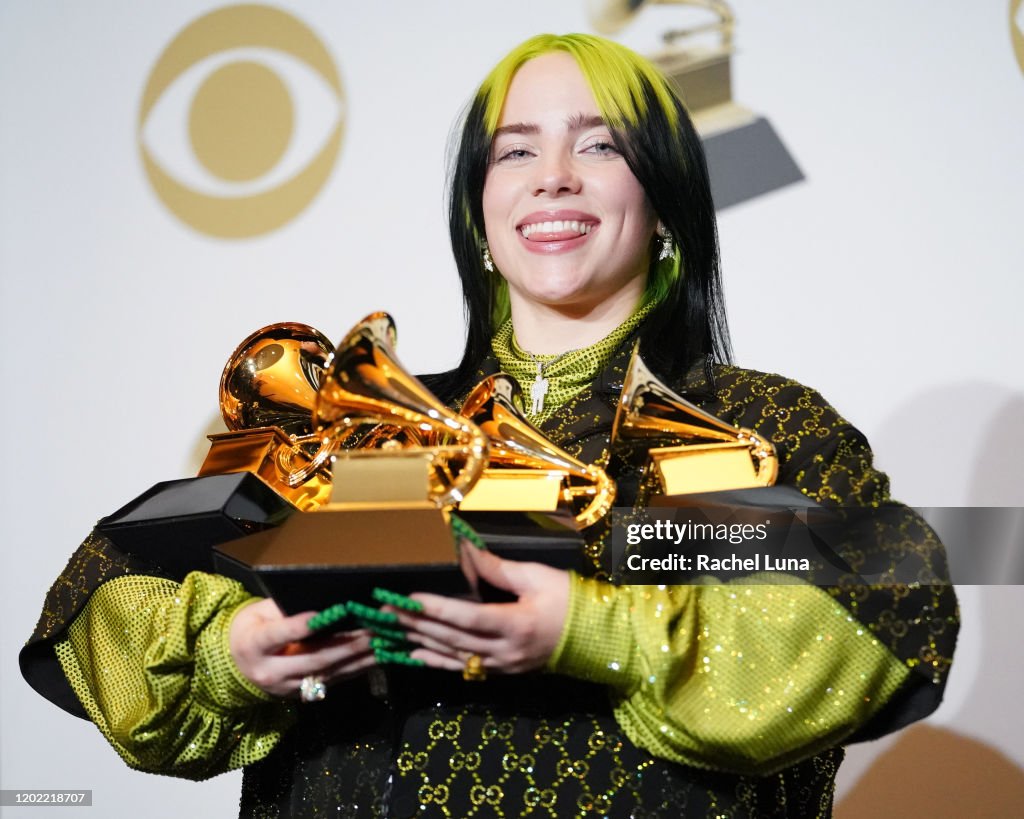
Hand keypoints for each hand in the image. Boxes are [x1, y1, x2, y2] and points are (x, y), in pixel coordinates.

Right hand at [229, 598, 374, 697]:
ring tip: (383, 644)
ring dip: (358, 659)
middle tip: (373, 632)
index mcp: (253, 645)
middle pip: (312, 658)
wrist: (235, 665)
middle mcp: (269, 671)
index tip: (325, 614)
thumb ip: (285, 609)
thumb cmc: (252, 628)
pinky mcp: (300, 695)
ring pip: (327, 673)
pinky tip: (374, 659)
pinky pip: (332, 682)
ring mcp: (286, 687)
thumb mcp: (259, 612)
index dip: (301, 626)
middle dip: (346, 645)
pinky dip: (355, 669)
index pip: (278, 635)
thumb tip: (324, 603)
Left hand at [396, 544, 569, 675]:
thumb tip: (466, 550)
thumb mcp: (536, 576)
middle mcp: (505, 651)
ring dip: (421, 643)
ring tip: (393, 632)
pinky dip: (438, 662)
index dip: (435, 608)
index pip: (467, 617)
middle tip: (386, 612)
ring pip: (454, 655)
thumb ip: (497, 568)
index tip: (408, 598)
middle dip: (417, 624)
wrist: (596, 637)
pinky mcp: (502, 671)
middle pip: (453, 638)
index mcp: (515, 624)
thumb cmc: (568, 601)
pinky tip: (416, 656)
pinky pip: (464, 668)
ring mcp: (503, 666)